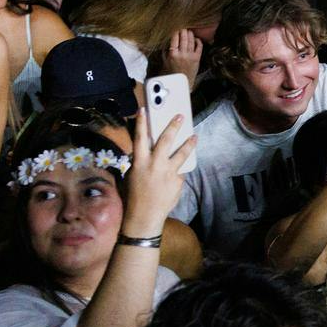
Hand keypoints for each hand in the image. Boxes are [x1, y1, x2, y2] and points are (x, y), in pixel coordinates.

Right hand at [124, 105, 195, 233]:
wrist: (144, 216)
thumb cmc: (134, 196)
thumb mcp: (132, 175)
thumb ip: (141, 162)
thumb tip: (148, 152)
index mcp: (139, 162)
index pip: (139, 138)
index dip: (141, 123)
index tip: (144, 110)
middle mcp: (155, 165)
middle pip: (166, 140)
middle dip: (174, 126)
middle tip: (180, 116)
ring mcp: (168, 172)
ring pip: (182, 153)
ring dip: (189, 143)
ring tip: (194, 136)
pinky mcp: (178, 181)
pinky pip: (180, 172)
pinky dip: (179, 171)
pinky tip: (177, 175)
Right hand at [163, 29, 203, 86]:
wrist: (182, 82)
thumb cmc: (172, 72)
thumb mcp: (165, 61)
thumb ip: (165, 51)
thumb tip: (166, 40)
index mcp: (173, 54)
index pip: (174, 39)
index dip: (175, 31)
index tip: (175, 27)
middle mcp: (182, 54)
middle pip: (183, 38)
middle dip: (183, 30)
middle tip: (183, 26)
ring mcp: (190, 56)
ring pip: (191, 41)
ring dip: (190, 34)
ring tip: (189, 30)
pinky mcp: (197, 58)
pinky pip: (199, 47)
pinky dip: (198, 41)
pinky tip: (196, 38)